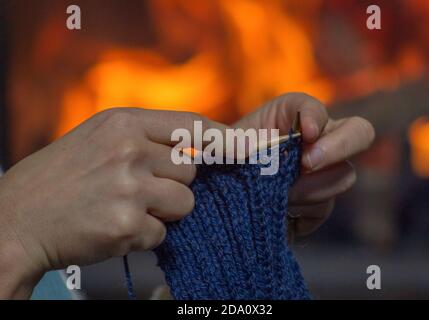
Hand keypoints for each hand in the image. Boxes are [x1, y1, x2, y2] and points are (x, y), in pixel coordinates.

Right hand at [0, 108, 225, 298]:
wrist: (16, 219)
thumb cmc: (60, 178)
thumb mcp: (99, 140)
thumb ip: (144, 139)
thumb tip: (191, 150)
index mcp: (122, 123)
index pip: (191, 125)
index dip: (225, 138)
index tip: (252, 147)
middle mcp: (129, 151)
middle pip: (191, 169)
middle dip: (174, 183)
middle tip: (138, 189)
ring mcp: (129, 188)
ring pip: (184, 203)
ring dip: (162, 211)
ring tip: (124, 208)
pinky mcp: (128, 226)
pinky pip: (162, 233)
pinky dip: (144, 236)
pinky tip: (112, 228)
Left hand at [233, 93, 374, 236]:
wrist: (221, 201)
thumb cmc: (221, 164)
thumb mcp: (224, 144)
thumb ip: (243, 138)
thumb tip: (271, 147)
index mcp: (290, 116)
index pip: (313, 107)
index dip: (315, 116)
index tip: (305, 132)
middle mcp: (315, 140)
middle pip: (359, 132)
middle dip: (338, 147)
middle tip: (306, 163)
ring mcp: (322, 173)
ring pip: (343, 175)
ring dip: (309, 187)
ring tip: (279, 194)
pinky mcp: (318, 204)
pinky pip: (325, 207)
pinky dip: (302, 209)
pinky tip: (281, 210)